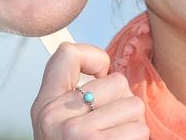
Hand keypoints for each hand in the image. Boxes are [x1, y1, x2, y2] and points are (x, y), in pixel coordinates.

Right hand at [31, 42, 148, 138]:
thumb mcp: (62, 123)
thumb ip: (76, 94)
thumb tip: (105, 65)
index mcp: (45, 104)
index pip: (67, 54)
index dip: (94, 58)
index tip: (101, 74)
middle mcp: (56, 115)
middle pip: (116, 81)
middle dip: (122, 104)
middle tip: (108, 128)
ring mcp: (76, 133)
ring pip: (134, 106)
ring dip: (133, 126)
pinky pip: (139, 129)